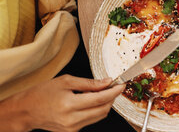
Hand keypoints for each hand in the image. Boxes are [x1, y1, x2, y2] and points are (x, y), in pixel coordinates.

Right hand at [1, 75, 123, 131]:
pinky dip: (95, 110)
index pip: (100, 99)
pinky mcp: (71, 131)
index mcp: (69, 104)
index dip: (114, 92)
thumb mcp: (66, 81)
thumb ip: (89, 83)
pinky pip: (90, 120)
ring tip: (100, 92)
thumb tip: (107, 82)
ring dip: (104, 104)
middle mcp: (71, 119)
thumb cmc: (42, 93)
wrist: (26, 111)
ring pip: (99, 116)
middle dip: (111, 98)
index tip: (121, 85)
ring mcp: (72, 128)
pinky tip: (90, 101)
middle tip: (112, 87)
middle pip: (103, 109)